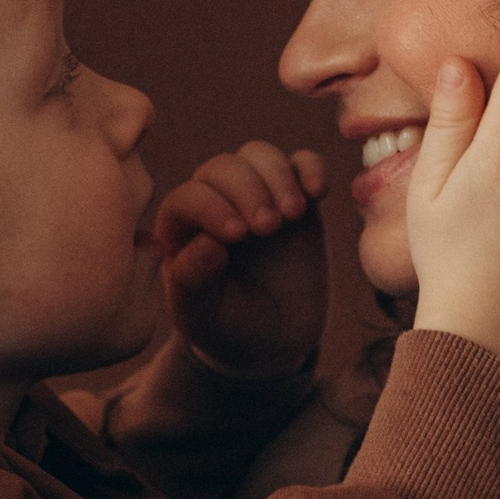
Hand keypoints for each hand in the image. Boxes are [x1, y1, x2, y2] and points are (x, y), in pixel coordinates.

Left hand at [157, 142, 327, 376]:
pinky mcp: (295, 198)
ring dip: (278, 177)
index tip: (238, 236)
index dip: (212, 208)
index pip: (189, 197)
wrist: (271, 342)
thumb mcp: (203, 316)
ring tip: (292, 215)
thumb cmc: (226, 328)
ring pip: (260, 156)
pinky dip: (311, 168)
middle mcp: (215, 203)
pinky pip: (301, 163)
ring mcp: (256, 196)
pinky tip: (318, 193)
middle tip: (269, 228)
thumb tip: (207, 243)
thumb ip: (194, 281)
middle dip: (248, 190)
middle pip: (225, 167)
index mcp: (180, 228)